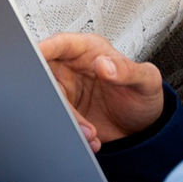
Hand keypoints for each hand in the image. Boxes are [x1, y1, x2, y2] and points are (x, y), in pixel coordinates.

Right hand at [38, 33, 164, 148]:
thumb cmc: (143, 95)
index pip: (63, 43)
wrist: (142, 129)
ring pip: (52, 101)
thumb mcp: (145, 80)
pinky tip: (91, 138)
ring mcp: (68, 91)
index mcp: (90, 51)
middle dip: (56, 96)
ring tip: (91, 132)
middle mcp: (73, 69)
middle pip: (48, 74)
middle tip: (72, 113)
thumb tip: (104, 64)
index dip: (46, 47)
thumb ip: (126, 70)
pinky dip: (72, 131)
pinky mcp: (67, 112)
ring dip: (69, 119)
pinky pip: (59, 120)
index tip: (37, 54)